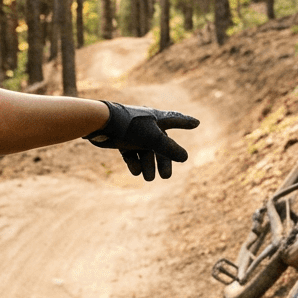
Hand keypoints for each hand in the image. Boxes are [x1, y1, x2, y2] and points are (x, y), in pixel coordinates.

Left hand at [84, 101, 199, 180]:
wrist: (101, 124)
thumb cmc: (129, 126)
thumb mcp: (153, 138)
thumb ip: (169, 148)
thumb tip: (185, 158)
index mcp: (156, 118)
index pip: (175, 119)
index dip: (185, 122)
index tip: (196, 123)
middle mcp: (146, 125)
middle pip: (160, 145)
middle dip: (163, 161)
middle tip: (166, 176)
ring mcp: (133, 133)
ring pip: (145, 152)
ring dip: (148, 165)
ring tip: (148, 178)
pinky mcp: (121, 140)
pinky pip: (131, 154)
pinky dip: (134, 163)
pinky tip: (135, 171)